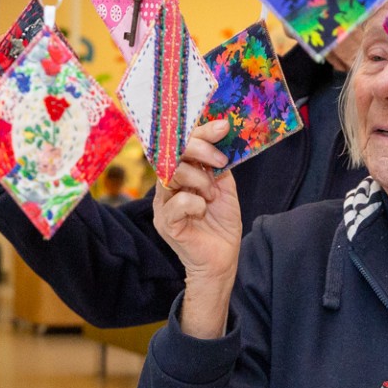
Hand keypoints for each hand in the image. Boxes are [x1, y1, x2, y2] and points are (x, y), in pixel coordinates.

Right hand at [152, 119, 241, 281]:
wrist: (221, 260)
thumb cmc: (220, 224)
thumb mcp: (224, 188)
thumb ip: (218, 166)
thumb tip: (223, 136)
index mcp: (178, 175)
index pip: (179, 144)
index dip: (199, 132)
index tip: (223, 127)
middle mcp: (166, 187)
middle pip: (170, 153)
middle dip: (199, 150)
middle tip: (220, 161)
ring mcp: (163, 205)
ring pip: (171, 175)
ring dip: (199, 180)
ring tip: (212, 195)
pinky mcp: (166, 224)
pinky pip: (176, 203)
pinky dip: (195, 203)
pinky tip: (203, 210)